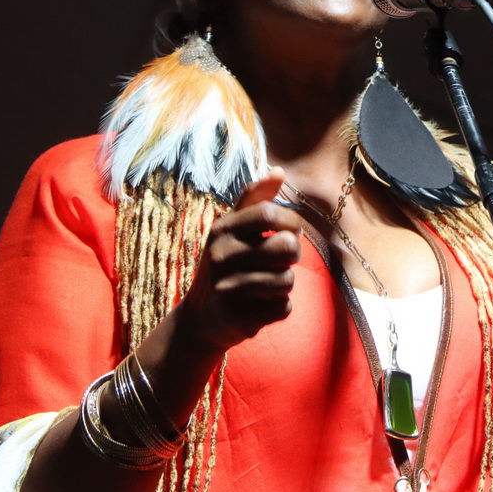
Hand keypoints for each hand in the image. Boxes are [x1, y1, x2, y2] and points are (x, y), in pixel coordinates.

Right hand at [176, 168, 301, 352]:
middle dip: (293, 253)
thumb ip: (255, 200)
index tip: (289, 231)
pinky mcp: (239, 317)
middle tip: (282, 259)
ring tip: (267, 284)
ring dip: (284, 283)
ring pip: (287, 279)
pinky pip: (283, 307)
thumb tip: (279, 171)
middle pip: (285, 246)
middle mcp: (221, 255)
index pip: (269, 214)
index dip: (290, 222)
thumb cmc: (224, 266)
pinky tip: (261, 306)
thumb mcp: (231, 230)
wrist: (199, 320)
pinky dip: (279, 307)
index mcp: (222, 229)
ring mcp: (229, 288)